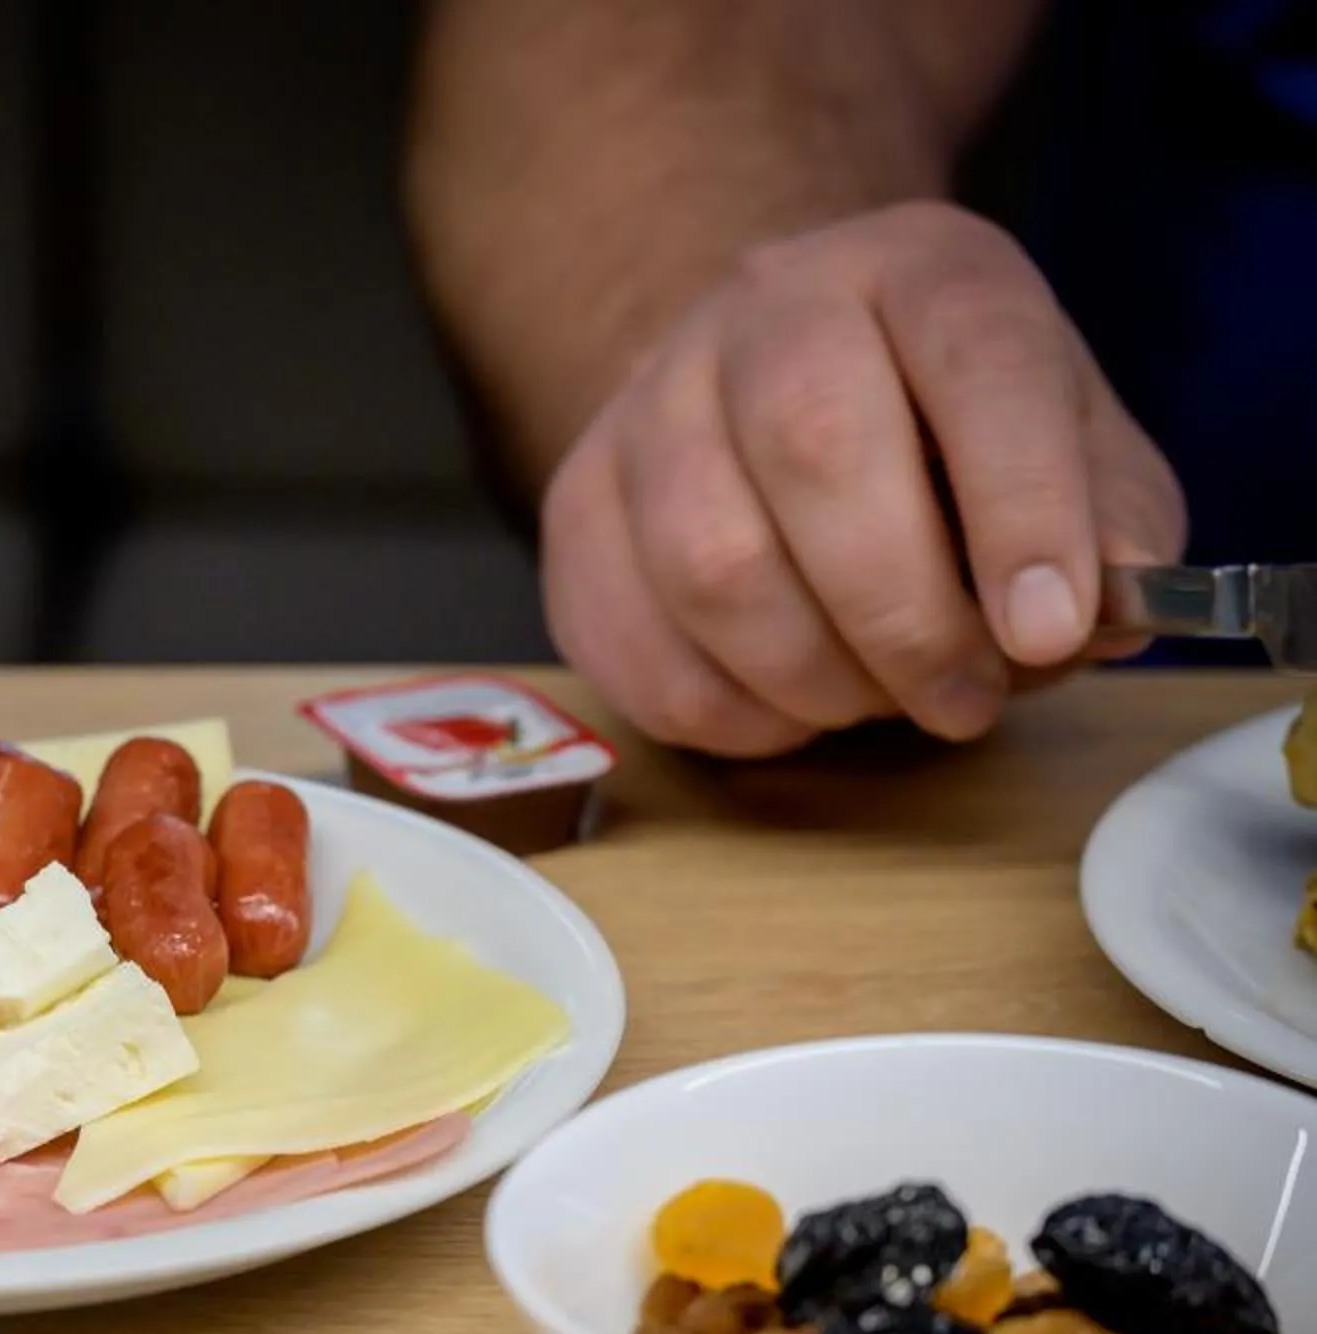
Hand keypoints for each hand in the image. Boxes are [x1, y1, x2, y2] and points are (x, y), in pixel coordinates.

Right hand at [540, 201, 1186, 757]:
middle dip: (903, 615)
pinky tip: (791, 706)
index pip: (975, 360)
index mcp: (917, 267)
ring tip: (877, 702)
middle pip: (813, 450)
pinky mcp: (575, 507)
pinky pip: (635, 643)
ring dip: (812, 676)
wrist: (772, 381)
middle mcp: (767, 307)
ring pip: (708, 563)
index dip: (1021, 504)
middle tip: (963, 699)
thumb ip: (1113, 522)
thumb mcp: (1074, 442)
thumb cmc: (944, 432)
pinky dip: (730, 712)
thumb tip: (1099, 616)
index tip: (1050, 629)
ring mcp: (647, 402)